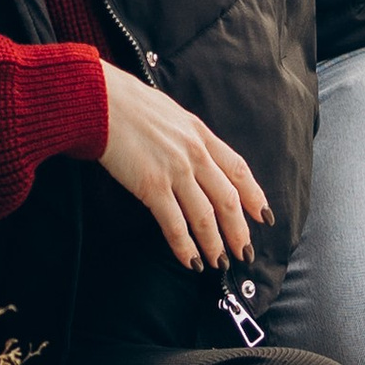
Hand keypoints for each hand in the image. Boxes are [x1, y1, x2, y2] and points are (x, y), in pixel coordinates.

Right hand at [97, 61, 268, 268]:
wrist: (101, 101)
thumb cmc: (129, 104)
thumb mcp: (170, 114)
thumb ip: (186, 136)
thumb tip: (195, 156)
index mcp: (199, 133)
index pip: (237, 168)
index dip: (254, 194)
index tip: (263, 216)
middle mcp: (194, 152)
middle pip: (227, 198)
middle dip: (239, 230)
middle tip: (245, 253)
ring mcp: (175, 170)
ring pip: (205, 216)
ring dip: (215, 244)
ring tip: (220, 264)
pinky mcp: (152, 186)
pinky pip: (174, 224)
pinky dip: (185, 246)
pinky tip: (191, 261)